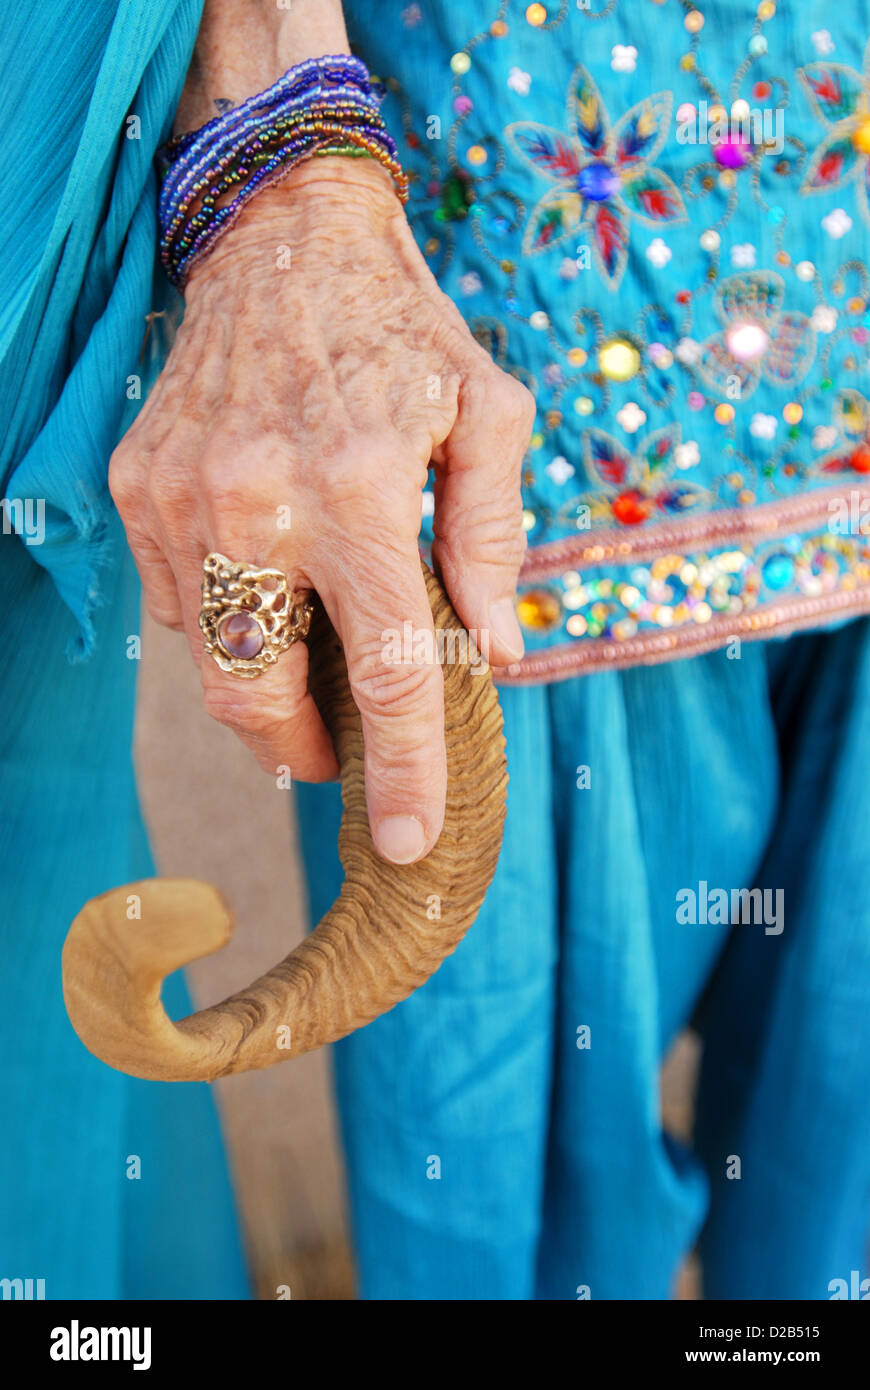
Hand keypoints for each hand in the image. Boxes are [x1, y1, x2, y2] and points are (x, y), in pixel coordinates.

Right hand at [110, 157, 533, 863]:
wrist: (281, 233)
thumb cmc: (402, 329)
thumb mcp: (488, 415)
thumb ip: (490, 542)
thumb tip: (493, 654)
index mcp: (360, 494)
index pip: (387, 672)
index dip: (403, 770)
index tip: (405, 840)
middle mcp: (257, 505)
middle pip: (261, 697)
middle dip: (298, 750)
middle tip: (330, 753)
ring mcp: (182, 499)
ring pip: (208, 661)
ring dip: (260, 690)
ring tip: (303, 663)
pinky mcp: (139, 487)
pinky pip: (175, 601)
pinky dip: (222, 622)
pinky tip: (262, 587)